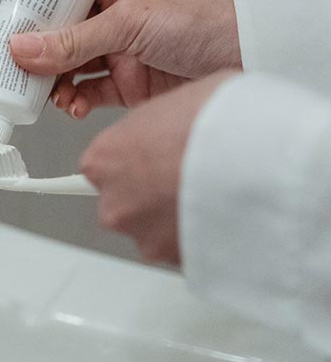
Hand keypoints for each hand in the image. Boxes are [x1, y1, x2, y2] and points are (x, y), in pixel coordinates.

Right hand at [9, 0, 241, 117]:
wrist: (251, 57)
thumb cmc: (204, 18)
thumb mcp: (129, 22)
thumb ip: (74, 40)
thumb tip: (22, 47)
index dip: (29, 12)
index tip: (1, 31)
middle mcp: (114, 15)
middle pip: (59, 34)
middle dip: (35, 54)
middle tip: (11, 70)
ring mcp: (120, 50)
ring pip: (70, 67)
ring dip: (54, 82)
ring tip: (46, 93)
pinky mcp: (129, 83)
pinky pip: (89, 92)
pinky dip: (76, 101)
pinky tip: (71, 106)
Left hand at [80, 71, 237, 264]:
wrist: (257, 154)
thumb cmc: (216, 120)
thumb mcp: (174, 101)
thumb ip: (155, 125)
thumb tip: (166, 128)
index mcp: (104, 158)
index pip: (104, 165)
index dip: (134, 160)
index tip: (149, 161)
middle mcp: (115, 202)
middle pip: (124, 202)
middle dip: (151, 193)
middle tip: (186, 174)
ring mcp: (144, 236)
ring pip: (154, 229)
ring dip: (176, 216)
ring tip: (212, 192)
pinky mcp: (176, 260)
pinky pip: (184, 248)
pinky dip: (200, 235)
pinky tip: (223, 213)